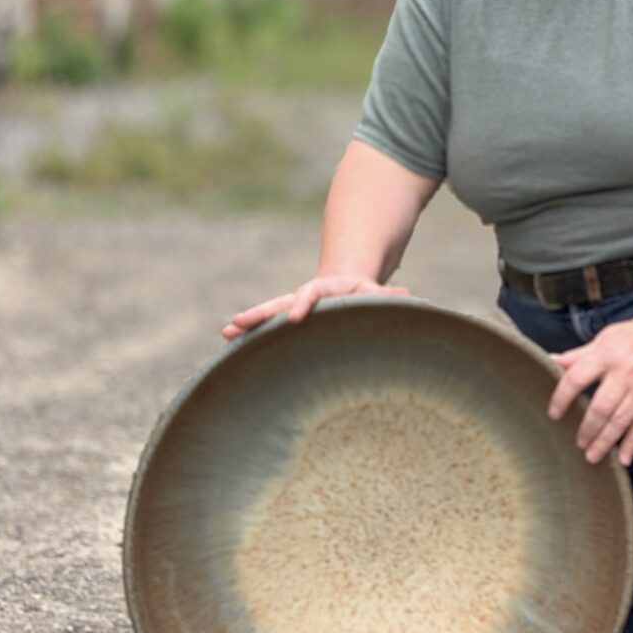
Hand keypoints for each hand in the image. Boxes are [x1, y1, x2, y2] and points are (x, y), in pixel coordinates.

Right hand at [222, 273, 409, 339]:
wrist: (346, 287)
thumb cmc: (364, 295)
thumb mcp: (374, 294)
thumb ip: (385, 297)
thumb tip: (407, 296)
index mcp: (324, 289)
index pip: (310, 293)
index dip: (302, 304)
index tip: (293, 319)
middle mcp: (304, 298)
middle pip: (279, 303)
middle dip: (260, 314)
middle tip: (237, 323)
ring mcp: (293, 309)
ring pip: (268, 316)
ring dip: (248, 324)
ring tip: (226, 332)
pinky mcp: (289, 321)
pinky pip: (269, 329)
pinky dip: (251, 336)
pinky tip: (230, 345)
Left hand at [547, 314, 632, 466]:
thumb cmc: (631, 337)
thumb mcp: (603, 340)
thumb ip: (578, 356)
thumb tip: (550, 362)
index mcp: (606, 356)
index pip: (577, 378)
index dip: (562, 397)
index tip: (554, 413)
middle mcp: (624, 373)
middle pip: (602, 407)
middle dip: (588, 429)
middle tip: (578, 444)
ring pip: (622, 421)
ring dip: (606, 441)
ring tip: (592, 456)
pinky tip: (623, 459)